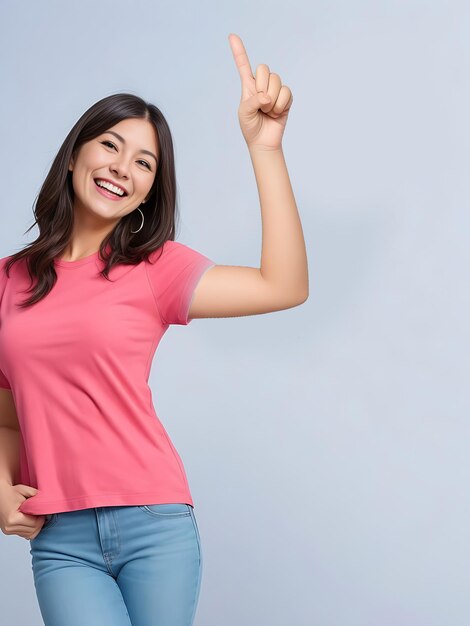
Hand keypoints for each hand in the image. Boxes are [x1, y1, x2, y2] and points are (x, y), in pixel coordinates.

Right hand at [0, 483, 44, 539]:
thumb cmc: (10, 492)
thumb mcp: (24, 490)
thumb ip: (36, 495)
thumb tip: (47, 500)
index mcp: (13, 518)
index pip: (34, 524)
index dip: (42, 518)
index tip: (44, 512)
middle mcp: (9, 527)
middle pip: (32, 531)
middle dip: (39, 523)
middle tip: (41, 514)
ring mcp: (8, 530)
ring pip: (29, 535)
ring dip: (34, 527)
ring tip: (35, 516)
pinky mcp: (8, 531)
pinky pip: (23, 534)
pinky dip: (29, 528)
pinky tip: (29, 520)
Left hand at [228, 33, 292, 150]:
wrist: (263, 142)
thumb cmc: (250, 127)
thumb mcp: (244, 113)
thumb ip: (252, 101)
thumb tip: (267, 97)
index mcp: (248, 86)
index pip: (243, 65)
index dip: (238, 51)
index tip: (232, 36)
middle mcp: (262, 85)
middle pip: (264, 69)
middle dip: (262, 86)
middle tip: (260, 104)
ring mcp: (275, 90)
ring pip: (276, 81)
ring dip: (272, 99)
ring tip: (268, 111)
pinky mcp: (286, 98)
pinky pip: (286, 92)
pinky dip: (280, 105)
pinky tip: (276, 113)